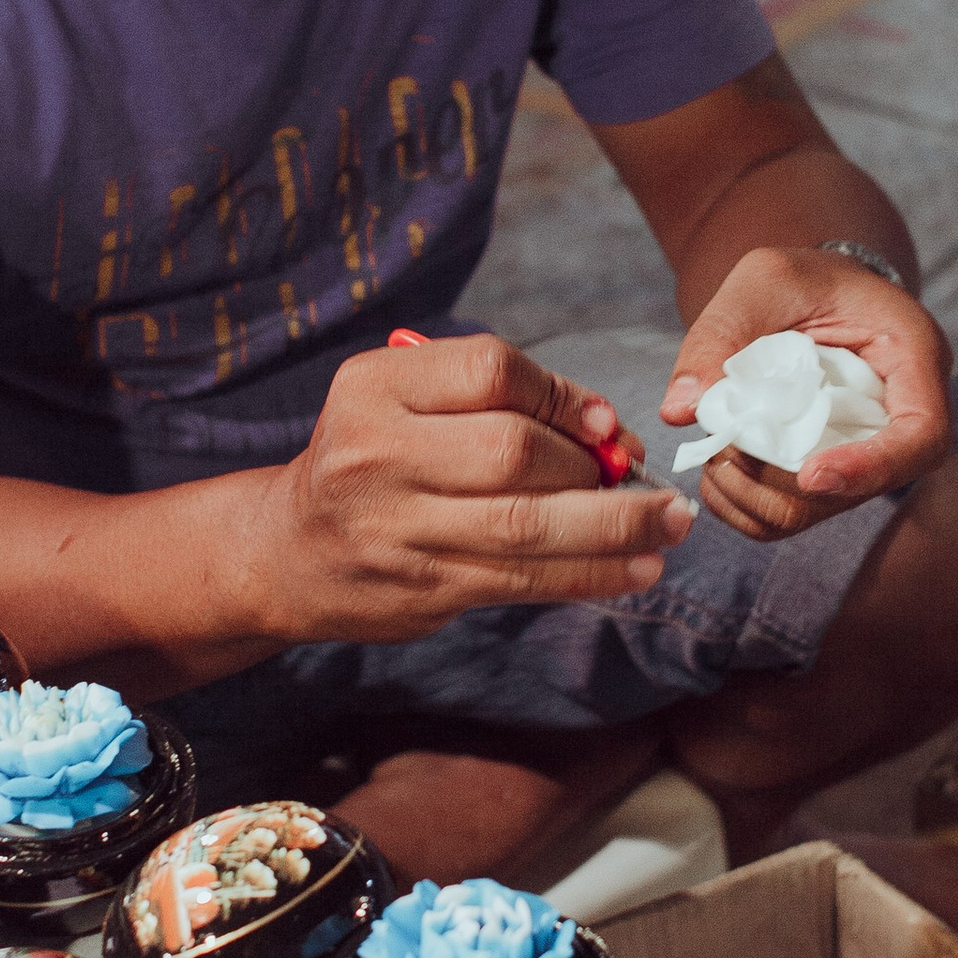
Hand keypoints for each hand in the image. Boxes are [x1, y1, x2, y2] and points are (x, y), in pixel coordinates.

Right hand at [250, 333, 693, 640]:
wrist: (288, 552)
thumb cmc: (370, 462)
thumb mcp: (401, 402)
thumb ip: (491, 400)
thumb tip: (609, 431)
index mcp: (375, 388)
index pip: (490, 369)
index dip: (562, 394)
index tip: (605, 423)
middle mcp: (378, 453)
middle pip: (514, 451)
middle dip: (593, 467)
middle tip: (640, 481)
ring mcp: (397, 528)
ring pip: (528, 526)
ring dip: (615, 527)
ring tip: (669, 526)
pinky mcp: (423, 588)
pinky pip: (523, 579)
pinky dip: (590, 574)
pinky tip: (636, 568)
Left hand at [662, 248, 953, 541]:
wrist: (809, 292)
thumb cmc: (799, 276)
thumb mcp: (760, 281)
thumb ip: (719, 334)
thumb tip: (681, 409)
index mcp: (912, 355)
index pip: (923, 436)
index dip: (872, 468)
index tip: (811, 476)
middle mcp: (903, 414)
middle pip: (866, 487)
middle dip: (785, 481)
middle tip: (725, 447)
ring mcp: (868, 451)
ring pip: (822, 510)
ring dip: (758, 496)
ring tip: (716, 452)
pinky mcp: (832, 472)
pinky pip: (794, 515)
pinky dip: (747, 506)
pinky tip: (719, 471)